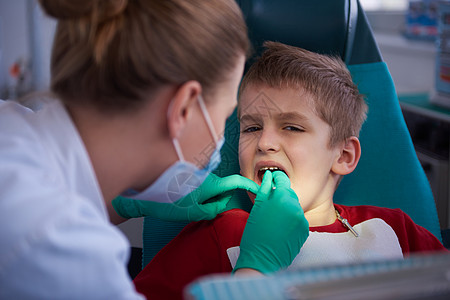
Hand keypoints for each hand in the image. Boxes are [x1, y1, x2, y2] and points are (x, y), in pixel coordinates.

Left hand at [112, 173, 258, 221]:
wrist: (147, 193)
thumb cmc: (169, 202)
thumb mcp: (195, 212)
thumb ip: (214, 209)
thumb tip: (224, 205)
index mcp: (212, 184)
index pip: (237, 182)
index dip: (250, 186)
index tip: (259, 190)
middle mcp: (208, 178)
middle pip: (226, 188)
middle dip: (224, 200)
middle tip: (209, 210)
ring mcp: (201, 178)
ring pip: (216, 189)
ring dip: (212, 199)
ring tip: (195, 207)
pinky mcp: (193, 180)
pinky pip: (206, 189)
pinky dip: (205, 197)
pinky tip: (191, 204)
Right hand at [233, 170, 308, 272]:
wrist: (262, 259)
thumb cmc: (255, 234)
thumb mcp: (257, 208)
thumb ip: (265, 189)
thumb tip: (269, 176)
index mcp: (282, 198)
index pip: (283, 180)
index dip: (277, 177)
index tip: (274, 177)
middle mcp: (295, 207)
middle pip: (290, 193)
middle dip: (281, 195)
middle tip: (270, 204)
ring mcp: (302, 219)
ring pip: (294, 206)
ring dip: (287, 208)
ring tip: (275, 219)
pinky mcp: (305, 230)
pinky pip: (299, 219)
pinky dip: (292, 220)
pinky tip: (281, 227)